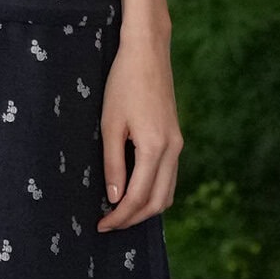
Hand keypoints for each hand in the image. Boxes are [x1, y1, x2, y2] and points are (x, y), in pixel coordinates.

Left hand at [97, 30, 181, 231]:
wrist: (148, 53)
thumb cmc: (123, 84)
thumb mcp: (110, 125)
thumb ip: (113, 164)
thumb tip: (114, 198)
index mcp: (155, 148)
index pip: (139, 197)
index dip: (120, 216)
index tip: (101, 225)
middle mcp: (173, 150)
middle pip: (158, 201)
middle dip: (134, 218)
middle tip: (108, 224)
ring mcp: (178, 144)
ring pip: (168, 191)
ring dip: (146, 207)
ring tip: (120, 212)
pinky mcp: (176, 138)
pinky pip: (170, 176)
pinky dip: (155, 191)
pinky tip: (135, 191)